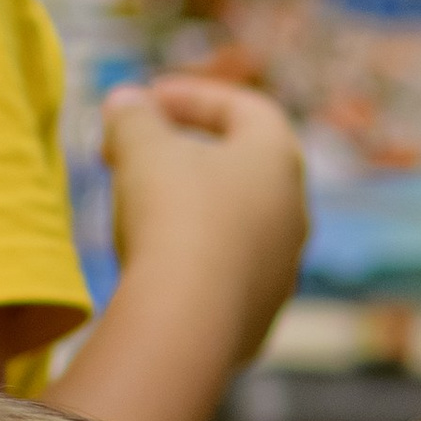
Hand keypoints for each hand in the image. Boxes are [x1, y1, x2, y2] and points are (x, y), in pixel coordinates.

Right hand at [100, 76, 307, 358]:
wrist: (188, 322)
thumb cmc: (172, 214)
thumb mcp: (142, 147)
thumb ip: (134, 117)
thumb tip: (125, 103)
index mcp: (279, 159)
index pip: (245, 109)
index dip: (192, 98)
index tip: (146, 102)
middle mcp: (295, 215)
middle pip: (240, 170)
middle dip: (184, 156)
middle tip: (134, 157)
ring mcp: (282, 272)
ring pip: (234, 228)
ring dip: (190, 213)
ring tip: (138, 215)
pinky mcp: (260, 321)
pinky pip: (224, 278)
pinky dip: (193, 264)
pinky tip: (154, 270)